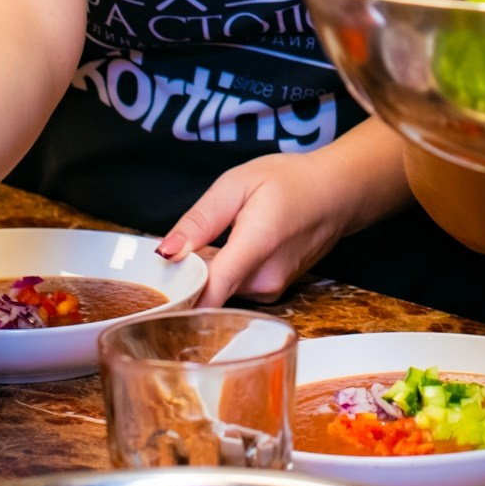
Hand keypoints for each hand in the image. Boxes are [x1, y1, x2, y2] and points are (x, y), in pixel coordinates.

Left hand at [156, 151, 370, 304]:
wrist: (338, 192)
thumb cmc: (292, 181)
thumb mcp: (237, 184)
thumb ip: (200, 220)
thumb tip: (165, 252)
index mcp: (254, 248)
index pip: (208, 294)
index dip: (174, 302)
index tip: (147, 304)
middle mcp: (263, 281)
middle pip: (206, 291)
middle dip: (185, 274)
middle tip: (176, 245)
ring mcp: (270, 291)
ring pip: (219, 289)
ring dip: (205, 271)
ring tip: (210, 238)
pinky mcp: (272, 292)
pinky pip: (234, 286)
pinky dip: (223, 271)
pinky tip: (230, 246)